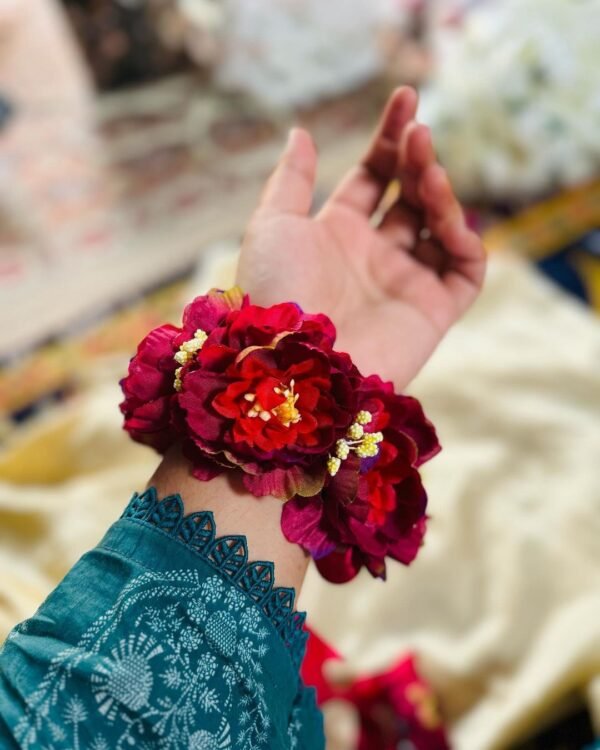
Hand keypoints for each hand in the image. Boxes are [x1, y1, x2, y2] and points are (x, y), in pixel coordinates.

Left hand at [236, 87, 485, 389]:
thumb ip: (291, 178)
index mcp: (335, 234)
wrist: (292, 363)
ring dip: (439, 191)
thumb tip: (300, 131)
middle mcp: (372, 257)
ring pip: (441, 226)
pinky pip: (465, 269)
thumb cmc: (273, 292)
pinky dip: (464, 237)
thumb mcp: (273, 224)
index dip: (389, 140)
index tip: (405, 100)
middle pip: (409, 196)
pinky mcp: (432, 313)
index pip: (373, 178)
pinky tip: (446, 216)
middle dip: (416, 159)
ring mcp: (404, 284)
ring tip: (426, 168)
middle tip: (418, 130)